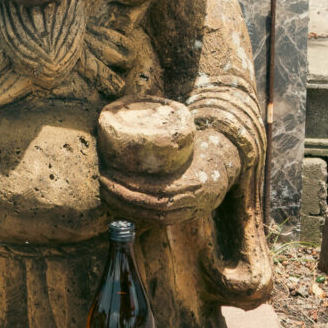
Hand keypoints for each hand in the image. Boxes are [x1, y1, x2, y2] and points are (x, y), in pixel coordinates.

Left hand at [97, 96, 239, 224]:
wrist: (225, 162)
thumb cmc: (197, 143)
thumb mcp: (185, 134)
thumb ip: (164, 130)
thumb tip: (132, 106)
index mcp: (195, 179)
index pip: (158, 190)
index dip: (131, 184)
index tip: (110, 172)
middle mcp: (193, 199)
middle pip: (152, 203)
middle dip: (123, 194)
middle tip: (103, 179)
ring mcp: (189, 210)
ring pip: (152, 215)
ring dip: (125, 205)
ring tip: (106, 192)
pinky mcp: (183, 216)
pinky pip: (156, 220)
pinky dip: (136, 213)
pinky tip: (119, 204)